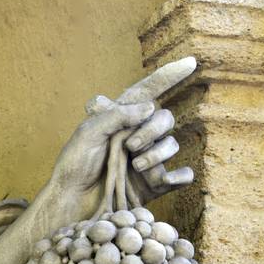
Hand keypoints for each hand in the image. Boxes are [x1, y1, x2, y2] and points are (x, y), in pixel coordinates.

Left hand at [47, 57, 197, 213]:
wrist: (73, 201)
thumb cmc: (75, 165)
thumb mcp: (88, 133)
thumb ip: (117, 115)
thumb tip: (150, 106)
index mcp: (120, 118)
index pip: (147, 91)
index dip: (167, 76)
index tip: (190, 62)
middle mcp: (137, 136)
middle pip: (164, 119)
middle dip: (152, 130)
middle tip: (130, 146)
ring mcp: (148, 160)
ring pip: (172, 145)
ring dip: (157, 154)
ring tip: (134, 166)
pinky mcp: (154, 184)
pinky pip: (181, 177)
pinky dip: (178, 177)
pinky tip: (165, 180)